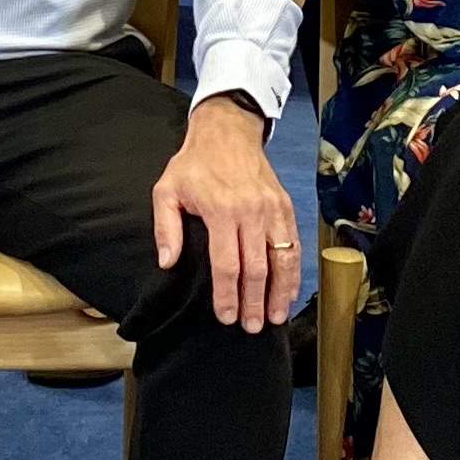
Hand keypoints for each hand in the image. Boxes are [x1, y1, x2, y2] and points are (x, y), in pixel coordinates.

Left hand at [152, 94, 298, 328]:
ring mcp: (272, 209)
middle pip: (257, 268)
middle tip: (253, 327)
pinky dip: (293, 271)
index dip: (228, 295)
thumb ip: (166, 227)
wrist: (227, 132)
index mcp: (221, 210)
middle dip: (255, 302)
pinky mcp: (285, 206)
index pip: (227, 264)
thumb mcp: (167, 189)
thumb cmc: (194, 164)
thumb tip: (168, 263)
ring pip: (282, 259)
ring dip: (280, 292)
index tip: (226, 317)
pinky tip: (289, 290)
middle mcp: (251, 212)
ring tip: (276, 318)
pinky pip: (293, 244)